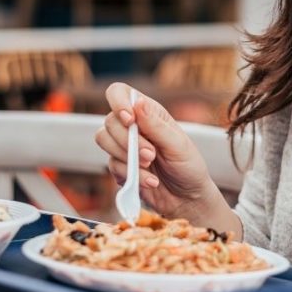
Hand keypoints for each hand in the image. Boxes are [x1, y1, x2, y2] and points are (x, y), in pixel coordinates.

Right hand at [95, 82, 231, 226]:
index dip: (118, 102)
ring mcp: (123, 147)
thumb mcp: (178, 145)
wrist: (187, 198)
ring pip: (104, 140)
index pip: (120, 93)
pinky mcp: (119, 167)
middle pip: (109, 120)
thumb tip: (137, 102)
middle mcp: (132, 126)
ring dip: (127, 157)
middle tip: (151, 155)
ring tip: (150, 167)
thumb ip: (156, 125)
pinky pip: (111, 165)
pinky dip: (131, 175)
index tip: (129, 120)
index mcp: (148, 112)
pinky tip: (150, 181)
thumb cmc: (188, 166)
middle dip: (128, 140)